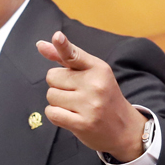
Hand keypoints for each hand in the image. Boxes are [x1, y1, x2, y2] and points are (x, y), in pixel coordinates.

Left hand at [36, 31, 146, 161]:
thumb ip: (65, 57)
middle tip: (76, 93)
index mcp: (98, 68)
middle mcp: (95, 85)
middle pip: (52, 77)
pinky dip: (55, 115)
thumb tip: (40, 44)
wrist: (124, 128)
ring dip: (57, 102)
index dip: (63, 45)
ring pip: (51, 95)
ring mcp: (90, 105)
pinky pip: (52, 113)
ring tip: (75, 106)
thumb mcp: (91, 73)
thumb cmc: (103, 97)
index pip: (74, 55)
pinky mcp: (83, 124)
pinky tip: (69, 116)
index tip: (57, 36)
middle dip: (59, 85)